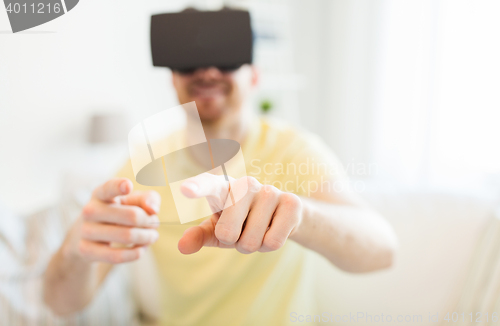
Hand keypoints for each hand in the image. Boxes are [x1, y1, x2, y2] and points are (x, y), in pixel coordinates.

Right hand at [63, 178, 160, 263]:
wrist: (91, 236)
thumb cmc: (120, 212)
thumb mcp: (134, 201)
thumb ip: (149, 199)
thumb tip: (153, 209)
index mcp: (101, 193)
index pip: (109, 188)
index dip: (119, 186)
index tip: (128, 186)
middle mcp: (90, 210)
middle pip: (132, 216)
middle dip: (150, 222)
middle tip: (155, 224)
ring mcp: (86, 230)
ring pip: (127, 236)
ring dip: (147, 238)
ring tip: (152, 236)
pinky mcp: (85, 250)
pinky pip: (116, 256)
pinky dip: (135, 253)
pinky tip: (141, 249)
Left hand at [177, 174, 302, 254]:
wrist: (281, 215)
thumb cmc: (242, 221)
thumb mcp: (218, 229)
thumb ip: (199, 236)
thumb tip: (182, 246)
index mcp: (224, 188)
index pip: (208, 186)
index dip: (197, 188)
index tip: (185, 190)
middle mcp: (245, 184)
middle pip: (227, 233)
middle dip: (234, 242)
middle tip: (243, 230)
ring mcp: (269, 191)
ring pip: (251, 241)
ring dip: (254, 245)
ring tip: (260, 229)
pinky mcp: (291, 202)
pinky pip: (273, 241)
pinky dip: (270, 245)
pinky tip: (275, 229)